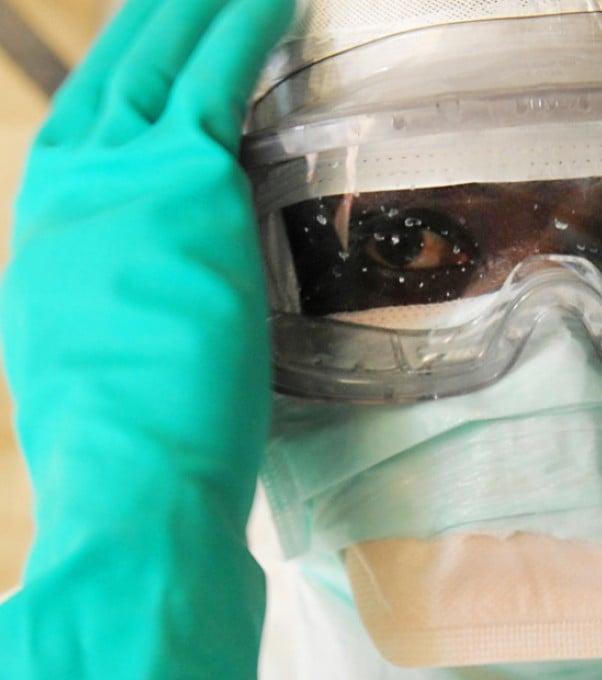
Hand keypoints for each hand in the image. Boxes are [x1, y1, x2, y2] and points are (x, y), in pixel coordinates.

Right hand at [0, 0, 292, 676]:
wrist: (132, 477)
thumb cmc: (128, 443)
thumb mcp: (97, 350)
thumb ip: (121, 287)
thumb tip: (153, 270)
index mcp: (50, 233)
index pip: (87, 128)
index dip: (122, 79)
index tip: (149, 45)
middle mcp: (70, 190)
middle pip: (115, 78)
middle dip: (154, 19)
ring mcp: (122, 180)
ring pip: (162, 62)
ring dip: (201, 8)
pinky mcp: (186, 184)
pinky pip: (219, 80)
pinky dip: (246, 29)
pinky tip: (279, 0)